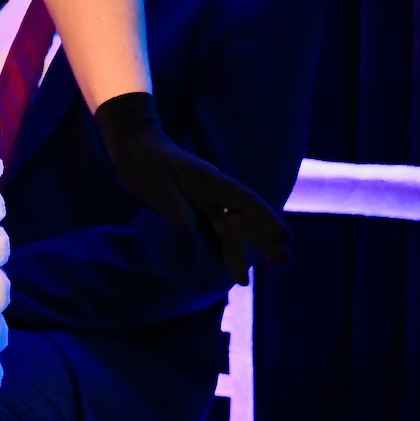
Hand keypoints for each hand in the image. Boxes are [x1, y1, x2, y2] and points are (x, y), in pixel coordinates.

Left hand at [93, 93, 289, 282]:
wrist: (133, 145)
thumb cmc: (143, 160)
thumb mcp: (151, 180)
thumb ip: (170, 202)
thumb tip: (190, 228)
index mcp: (209, 181)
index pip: (243, 201)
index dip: (264, 218)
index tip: (283, 237)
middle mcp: (213, 192)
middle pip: (244, 218)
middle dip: (265, 239)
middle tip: (286, 262)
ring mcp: (205, 201)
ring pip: (231, 228)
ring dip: (246, 249)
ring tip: (260, 274)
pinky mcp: (193, 210)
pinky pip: (213, 232)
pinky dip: (224, 248)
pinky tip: (231, 269)